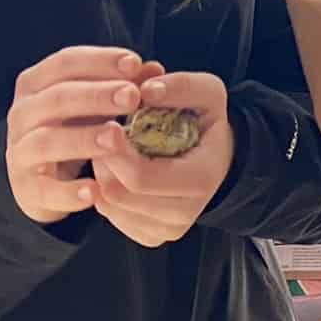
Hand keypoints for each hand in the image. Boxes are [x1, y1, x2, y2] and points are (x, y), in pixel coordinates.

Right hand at [4, 47, 160, 224]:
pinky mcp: (26, 189)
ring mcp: (20, 151)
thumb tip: (155, 71)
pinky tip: (95, 191)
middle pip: (57, 98)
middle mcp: (22, 113)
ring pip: (47, 141)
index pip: (65, 62)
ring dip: (84, 139)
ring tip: (117, 139)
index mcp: (35, 83)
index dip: (100, 61)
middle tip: (133, 97)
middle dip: (97, 95)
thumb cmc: (72, 128)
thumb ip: (123, 84)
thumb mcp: (94, 103)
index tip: (134, 64)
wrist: (39, 178)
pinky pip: (45, 190)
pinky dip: (68, 192)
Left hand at [89, 69, 236, 248]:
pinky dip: (106, 191)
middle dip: (104, 161)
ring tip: (113, 150)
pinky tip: (118, 170)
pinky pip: (112, 216)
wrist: (218, 156)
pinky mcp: (151, 235)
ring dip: (102, 174)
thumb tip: (146, 91)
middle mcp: (185, 213)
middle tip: (105, 133)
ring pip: (110, 207)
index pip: (140, 178)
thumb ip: (181, 86)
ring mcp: (167, 229)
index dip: (115, 152)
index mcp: (201, 179)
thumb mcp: (208, 93)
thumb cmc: (208, 123)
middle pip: (119, 195)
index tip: (107, 125)